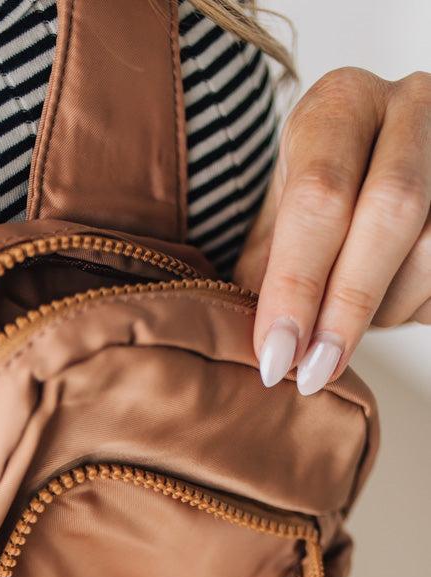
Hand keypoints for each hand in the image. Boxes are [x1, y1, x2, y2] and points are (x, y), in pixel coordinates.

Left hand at [234, 67, 430, 393]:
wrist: (381, 158)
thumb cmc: (324, 191)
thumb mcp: (281, 213)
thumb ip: (267, 270)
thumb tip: (262, 350)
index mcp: (341, 105)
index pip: (320, 196)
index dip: (296, 285)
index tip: (276, 355)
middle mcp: (410, 106)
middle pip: (392, 211)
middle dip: (348, 305)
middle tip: (315, 369)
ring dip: (387, 309)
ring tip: (349, 324)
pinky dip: (418, 307)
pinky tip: (393, 305)